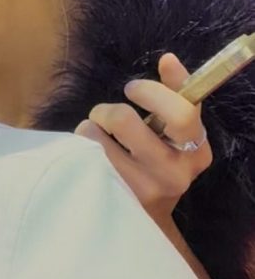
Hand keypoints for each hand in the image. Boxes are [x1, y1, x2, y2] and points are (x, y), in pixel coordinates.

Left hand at [76, 54, 211, 227]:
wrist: (146, 219)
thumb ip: (175, 93)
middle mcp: (175, 174)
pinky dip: (81, 145)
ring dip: (92, 128)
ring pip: (95, 134)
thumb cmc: (156, 161)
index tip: (132, 88)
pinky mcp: (115, 197)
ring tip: (99, 139)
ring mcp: (143, 190)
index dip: (151, 91)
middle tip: (108, 115)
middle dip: (109, 110)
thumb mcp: (173, 131)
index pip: (181, 112)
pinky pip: (83, 153)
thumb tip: (169, 59)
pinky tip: (91, 157)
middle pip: (126, 120)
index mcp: (197, 151)